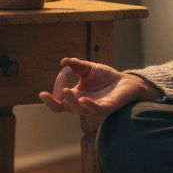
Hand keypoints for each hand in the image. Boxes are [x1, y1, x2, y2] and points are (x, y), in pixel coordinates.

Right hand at [38, 57, 157, 115]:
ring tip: (65, 91)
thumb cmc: (106, 77)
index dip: (55, 89)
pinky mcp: (107, 108)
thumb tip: (62, 62)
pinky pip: (96, 109)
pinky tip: (83, 99)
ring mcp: (94, 107)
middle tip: (45, 95)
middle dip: (53, 103)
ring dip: (70, 101)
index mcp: (75, 96)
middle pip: (63, 108)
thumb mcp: (88, 69)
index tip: (56, 78)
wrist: (126, 82)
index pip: (59, 97)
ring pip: (78, 109)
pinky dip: (89, 105)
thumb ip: (76, 65)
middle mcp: (82, 104)